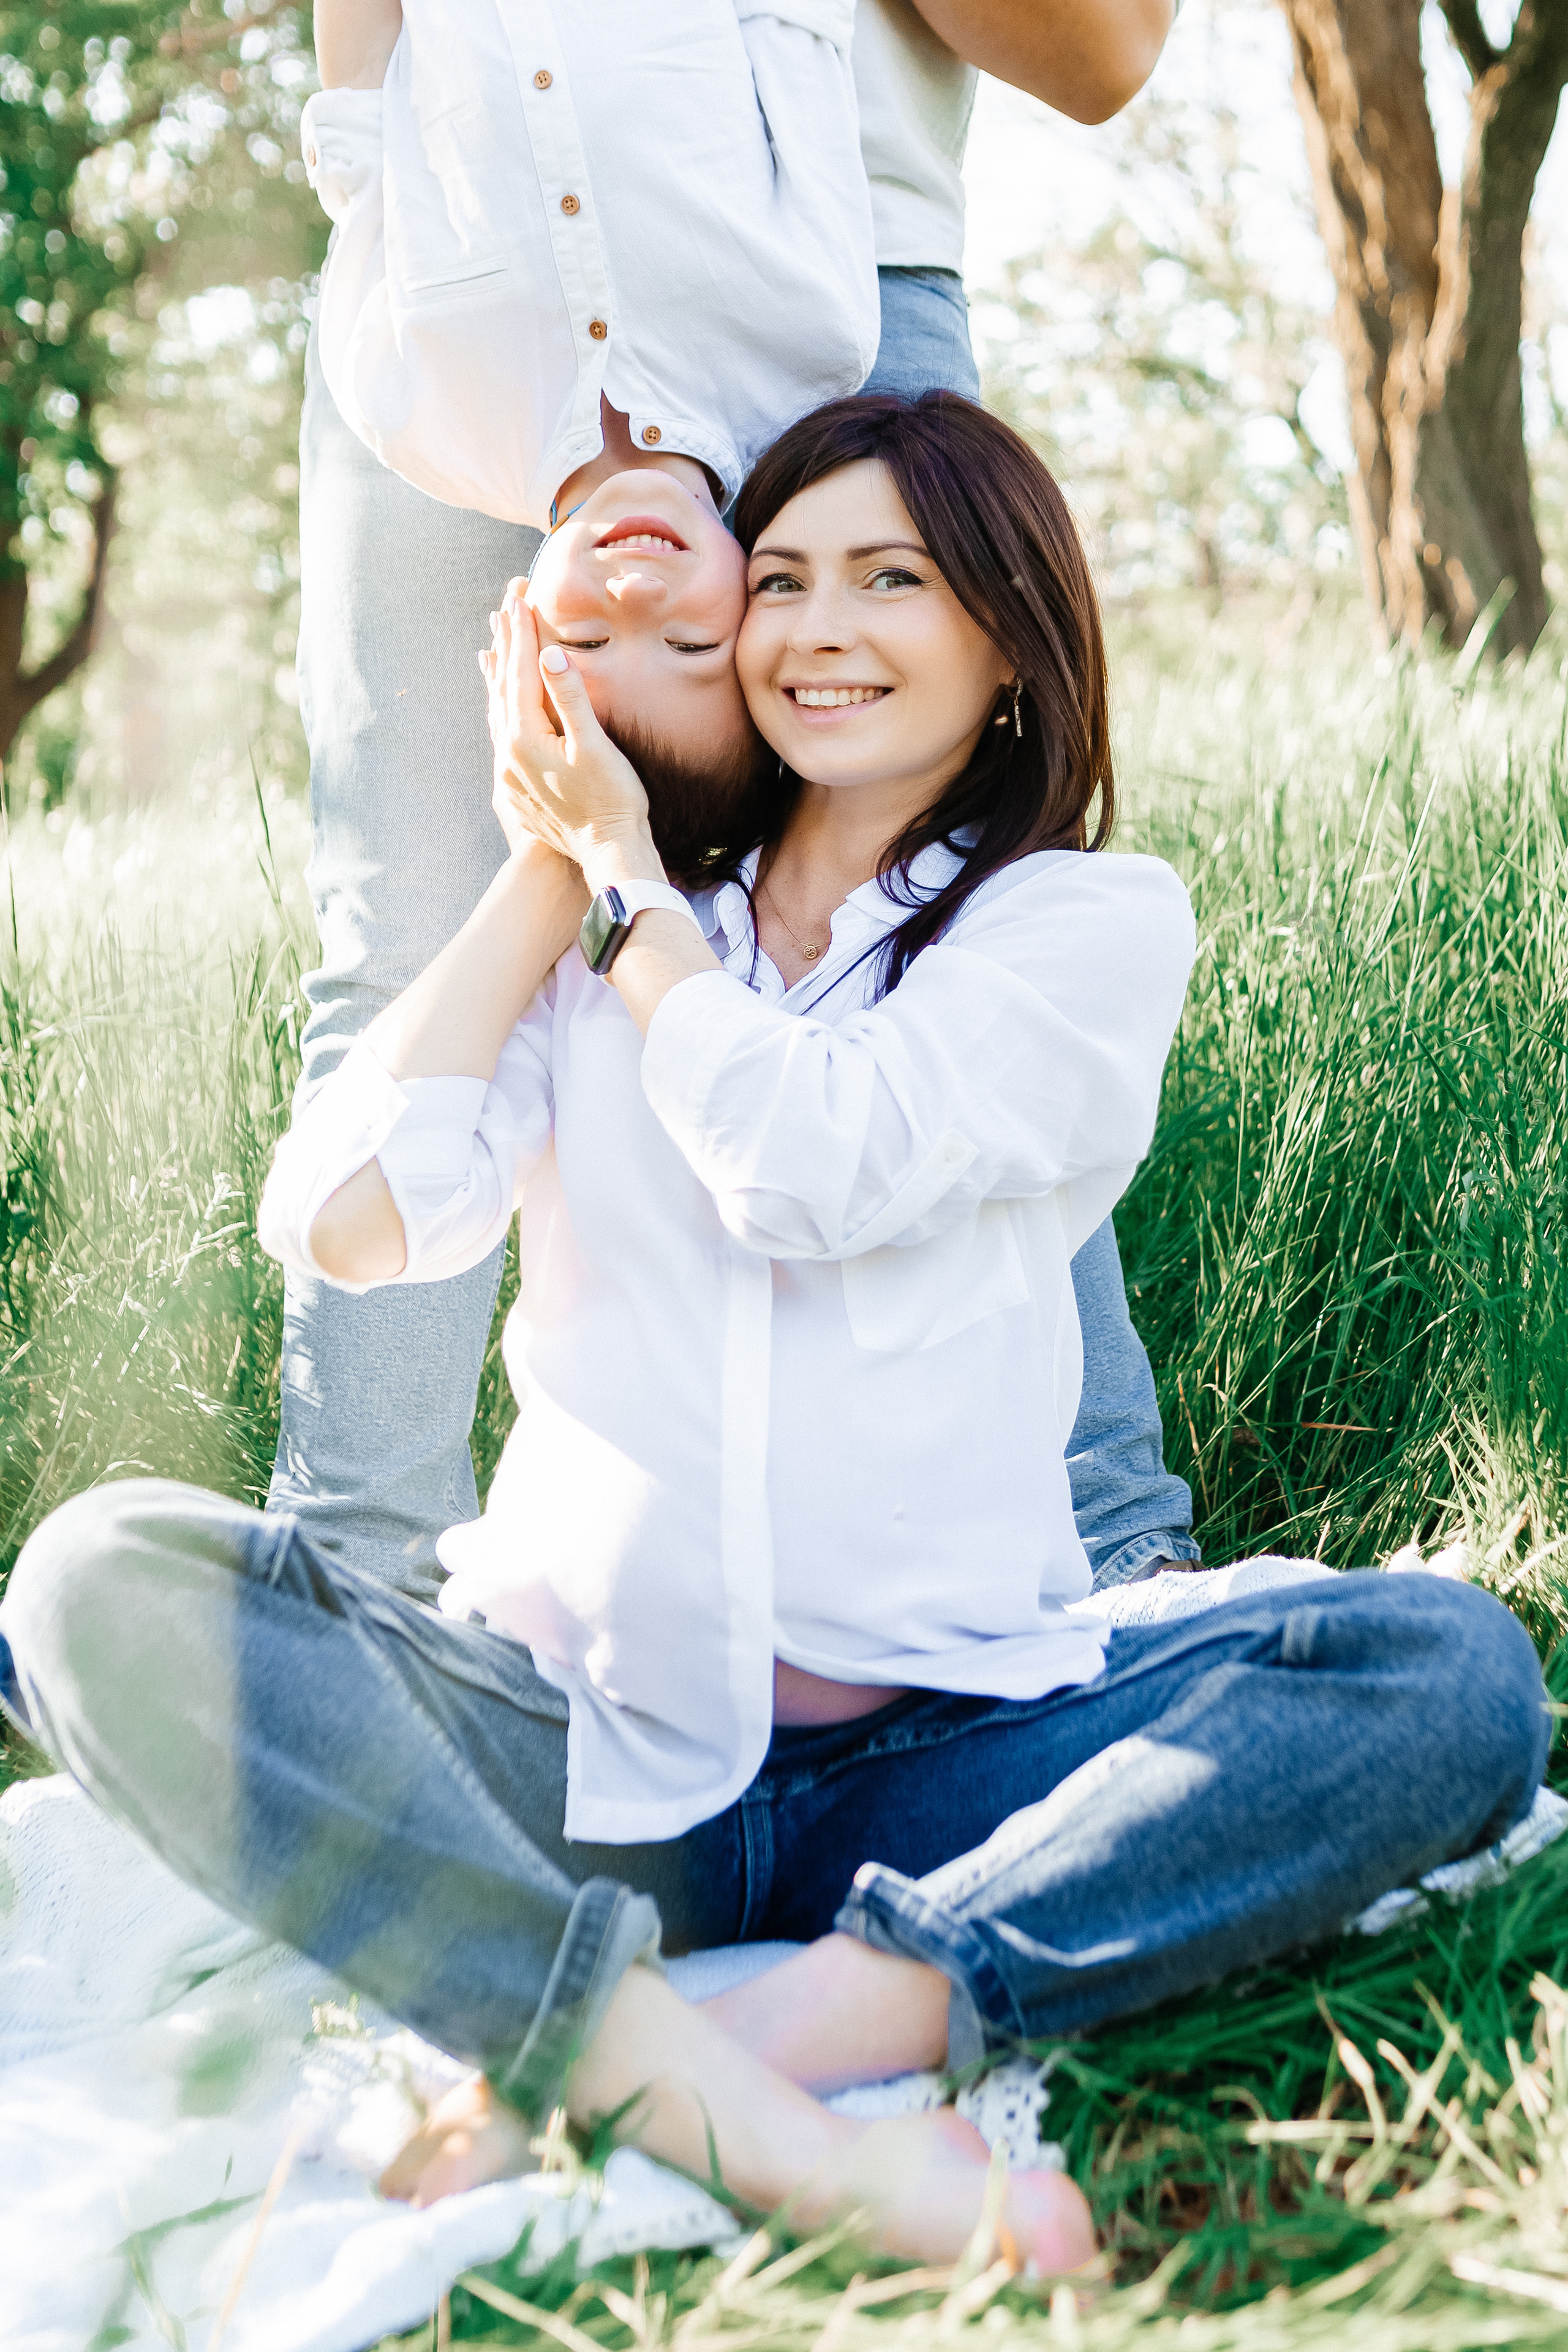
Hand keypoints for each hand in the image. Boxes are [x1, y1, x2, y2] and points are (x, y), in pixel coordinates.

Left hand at [480, 587, 658, 887]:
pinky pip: (502, 734)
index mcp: (525, 740)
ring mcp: (510, 772)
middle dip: (506, 643)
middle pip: (503, 686)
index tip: (521, 598)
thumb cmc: (611, 801)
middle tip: (507, 602)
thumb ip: (571, 700)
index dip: (522, 634)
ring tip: (493, 639)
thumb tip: (551, 656)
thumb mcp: (595, 747)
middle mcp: (508, 755)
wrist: (608, 855)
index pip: (520, 673)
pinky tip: (499, 701)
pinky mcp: (517, 786)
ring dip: (498, 673)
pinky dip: (500, 708)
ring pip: (498, 710)